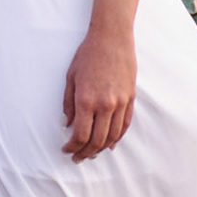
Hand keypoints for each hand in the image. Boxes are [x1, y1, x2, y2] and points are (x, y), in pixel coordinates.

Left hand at [61, 27, 135, 162]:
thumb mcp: (71, 77)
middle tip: (77, 158)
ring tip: (91, 153)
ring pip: (112, 136)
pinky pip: (124, 125)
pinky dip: (117, 138)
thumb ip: (68, 104)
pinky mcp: (131, 99)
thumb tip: (68, 125)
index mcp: (86, 100)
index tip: (66, 149)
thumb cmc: (88, 55)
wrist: (112, 39)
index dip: (72, 147)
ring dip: (101, 149)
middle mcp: (105, 105)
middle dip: (85, 153)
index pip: (80, 135)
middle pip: (96, 140)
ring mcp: (120, 103)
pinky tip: (109, 144)